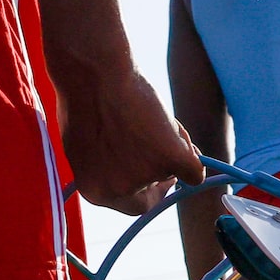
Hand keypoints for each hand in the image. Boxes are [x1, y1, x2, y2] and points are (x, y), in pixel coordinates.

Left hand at [58, 62, 202, 213]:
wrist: (92, 75)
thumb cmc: (85, 102)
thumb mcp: (89, 147)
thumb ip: (111, 167)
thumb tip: (140, 173)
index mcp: (94, 191)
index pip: (130, 204)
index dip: (142, 187)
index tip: (148, 174)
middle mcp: (119, 191)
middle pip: (153, 192)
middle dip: (158, 174)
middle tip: (157, 148)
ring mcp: (146, 176)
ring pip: (173, 172)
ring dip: (168, 150)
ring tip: (147, 117)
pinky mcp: (172, 159)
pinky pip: (195, 168)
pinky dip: (192, 154)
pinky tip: (173, 128)